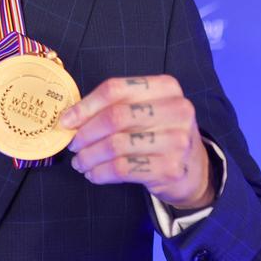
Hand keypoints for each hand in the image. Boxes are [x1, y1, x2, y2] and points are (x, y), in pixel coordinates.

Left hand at [59, 75, 212, 209]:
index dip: (85, 106)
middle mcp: (176, 110)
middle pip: (115, 117)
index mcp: (166, 87)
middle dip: (86, 133)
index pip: (115, 89)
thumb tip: (70, 119)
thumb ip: (114, 107)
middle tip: (73, 144)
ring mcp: (177, 140)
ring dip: (90, 156)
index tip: (66, 120)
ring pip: (116, 145)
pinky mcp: (171, 168)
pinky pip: (123, 168)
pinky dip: (101, 172)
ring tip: (80, 162)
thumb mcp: (145, 111)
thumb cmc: (160, 134)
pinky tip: (94, 173)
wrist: (194, 170)